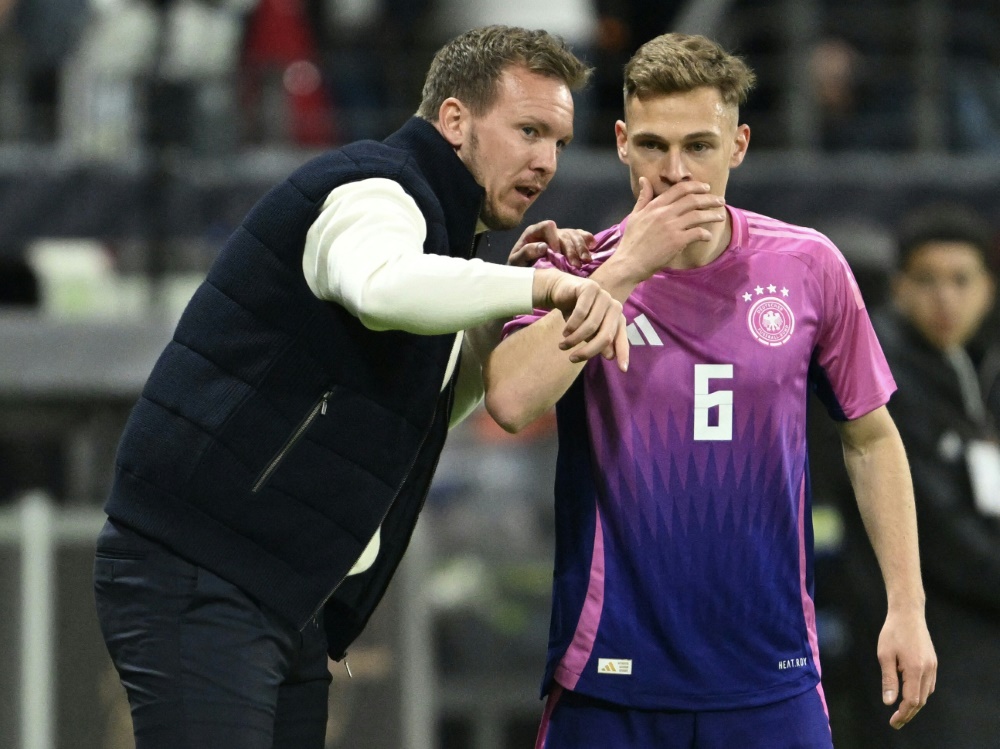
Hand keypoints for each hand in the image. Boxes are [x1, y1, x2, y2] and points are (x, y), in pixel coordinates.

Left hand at [507, 220, 594, 267]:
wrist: (525, 274)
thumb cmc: (519, 268)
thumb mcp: (516, 262)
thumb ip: (526, 252)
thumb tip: (543, 246)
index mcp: (534, 232)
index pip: (547, 227)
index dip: (554, 238)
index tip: (556, 253)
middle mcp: (548, 232)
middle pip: (564, 233)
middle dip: (571, 248)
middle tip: (576, 264)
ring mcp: (559, 236)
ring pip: (575, 235)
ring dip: (582, 248)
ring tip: (586, 261)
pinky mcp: (568, 242)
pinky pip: (581, 236)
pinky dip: (588, 240)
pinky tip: (593, 246)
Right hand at [532, 268, 627, 371]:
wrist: (562, 291)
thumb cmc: (577, 314)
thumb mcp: (588, 332)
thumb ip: (599, 341)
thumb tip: (610, 356)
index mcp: (617, 318)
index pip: (622, 338)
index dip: (623, 353)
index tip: (623, 369)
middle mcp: (614, 307)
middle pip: (606, 336)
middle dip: (588, 351)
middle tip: (572, 359)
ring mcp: (604, 296)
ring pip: (591, 326)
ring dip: (574, 339)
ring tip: (563, 345)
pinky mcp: (591, 288)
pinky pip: (581, 312)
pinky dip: (571, 325)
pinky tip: (564, 331)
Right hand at [609, 178, 726, 282]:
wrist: (629, 263)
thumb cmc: (631, 241)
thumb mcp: (635, 215)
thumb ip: (643, 197)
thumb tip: (644, 179)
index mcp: (655, 206)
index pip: (679, 189)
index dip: (695, 186)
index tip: (706, 188)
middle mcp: (664, 213)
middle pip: (692, 199)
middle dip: (709, 199)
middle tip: (720, 200)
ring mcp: (671, 227)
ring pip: (698, 215)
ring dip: (712, 215)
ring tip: (720, 216)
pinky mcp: (676, 241)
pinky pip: (697, 233)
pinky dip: (705, 234)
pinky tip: (708, 236)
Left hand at [877, 608, 936, 728]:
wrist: (908, 613)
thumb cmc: (892, 632)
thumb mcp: (885, 655)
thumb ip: (888, 680)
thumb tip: (889, 702)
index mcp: (915, 669)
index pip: (912, 700)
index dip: (903, 714)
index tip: (893, 722)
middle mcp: (928, 670)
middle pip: (921, 700)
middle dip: (908, 713)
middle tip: (895, 722)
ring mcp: (933, 666)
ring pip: (926, 693)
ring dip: (915, 704)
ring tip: (901, 712)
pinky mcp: (933, 662)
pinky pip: (928, 684)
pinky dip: (920, 693)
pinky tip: (910, 695)